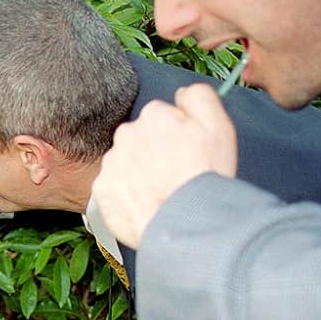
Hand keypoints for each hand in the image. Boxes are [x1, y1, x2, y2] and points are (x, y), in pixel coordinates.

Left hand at [93, 83, 237, 246]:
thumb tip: (182, 94)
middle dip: (154, 153)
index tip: (184, 153)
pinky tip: (145, 204)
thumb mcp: (218, 126)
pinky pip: (113, 188)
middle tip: (173, 175)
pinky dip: (126, 196)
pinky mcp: (102, 190)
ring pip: (126, 163)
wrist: (184, 224)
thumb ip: (199, 98)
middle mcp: (126, 134)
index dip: (176, 136)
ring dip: (139, 174)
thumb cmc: (203, 177)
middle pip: (140, 139)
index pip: (161, 118)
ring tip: (160, 193)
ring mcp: (111, 163)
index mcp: (153, 115)